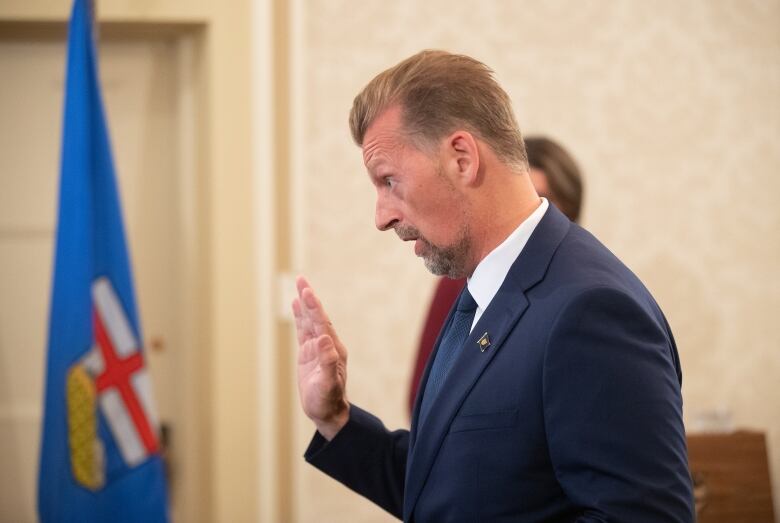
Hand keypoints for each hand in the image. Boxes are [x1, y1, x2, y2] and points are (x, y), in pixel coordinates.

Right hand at [292, 276, 349, 439]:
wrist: (328, 412)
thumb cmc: (328, 401)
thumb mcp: (327, 384)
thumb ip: (327, 362)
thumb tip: (323, 339)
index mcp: (332, 350)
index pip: (322, 324)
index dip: (314, 308)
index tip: (307, 292)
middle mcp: (326, 345)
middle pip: (317, 317)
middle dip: (309, 299)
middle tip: (301, 280)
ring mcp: (317, 348)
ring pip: (310, 321)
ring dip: (305, 304)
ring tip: (299, 285)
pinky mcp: (308, 353)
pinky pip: (304, 330)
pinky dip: (300, 317)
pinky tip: (296, 305)